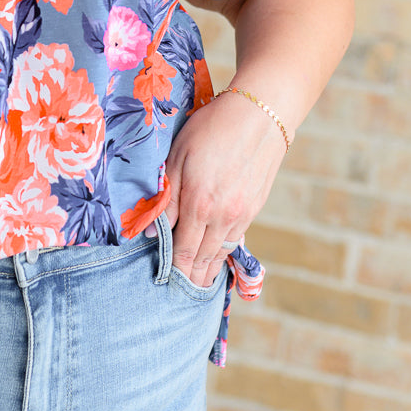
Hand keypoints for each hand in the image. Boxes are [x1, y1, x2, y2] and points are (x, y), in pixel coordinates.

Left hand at [159, 90, 287, 286]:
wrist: (260, 116)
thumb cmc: (211, 129)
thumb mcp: (178, 157)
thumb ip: (165, 197)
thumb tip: (150, 230)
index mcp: (197, 204)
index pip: (180, 250)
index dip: (171, 269)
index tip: (161, 282)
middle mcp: (221, 217)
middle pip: (201, 259)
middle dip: (188, 278)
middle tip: (176, 294)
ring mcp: (240, 215)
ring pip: (220, 254)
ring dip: (206, 272)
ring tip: (196, 286)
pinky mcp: (254, 210)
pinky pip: (235, 241)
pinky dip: (223, 256)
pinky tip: (217, 262)